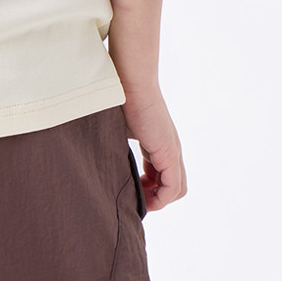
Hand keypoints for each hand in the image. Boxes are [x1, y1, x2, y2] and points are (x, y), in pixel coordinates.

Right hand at [119, 81, 186, 211]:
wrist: (128, 81)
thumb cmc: (121, 99)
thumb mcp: (122, 130)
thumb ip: (121, 146)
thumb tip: (104, 159)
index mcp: (160, 143)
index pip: (164, 176)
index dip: (151, 188)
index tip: (132, 190)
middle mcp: (171, 149)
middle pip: (175, 186)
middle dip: (156, 197)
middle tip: (136, 198)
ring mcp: (172, 151)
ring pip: (177, 189)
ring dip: (159, 199)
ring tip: (139, 199)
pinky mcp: (168, 152)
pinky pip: (173, 187)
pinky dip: (161, 197)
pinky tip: (143, 196)